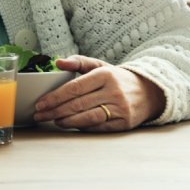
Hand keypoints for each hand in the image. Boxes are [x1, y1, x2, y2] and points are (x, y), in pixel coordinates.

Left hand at [32, 55, 166, 131]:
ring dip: (67, 120)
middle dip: (55, 110)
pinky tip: (71, 125)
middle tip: (39, 115)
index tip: (40, 103)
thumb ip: (78, 62)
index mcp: (105, 75)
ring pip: (88, 117)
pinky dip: (83, 127)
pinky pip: (99, 127)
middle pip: (78, 103)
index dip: (55, 97)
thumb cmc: (117, 79)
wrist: (149, 92)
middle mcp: (113, 91)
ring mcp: (120, 108)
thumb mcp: (100, 66)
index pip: (74, 87)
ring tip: (53, 121)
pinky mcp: (125, 123)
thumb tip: (58, 62)